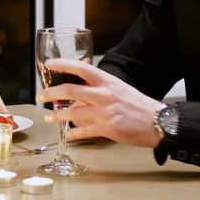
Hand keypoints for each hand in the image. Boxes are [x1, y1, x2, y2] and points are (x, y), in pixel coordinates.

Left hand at [36, 59, 164, 147]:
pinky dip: (73, 134)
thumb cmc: (139, 105)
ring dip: (58, 116)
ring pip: (73, 113)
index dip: (63, 65)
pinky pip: (84, 132)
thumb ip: (100, 88)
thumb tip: (80, 90)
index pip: (81, 68)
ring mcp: (104, 112)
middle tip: (42, 95)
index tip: (49, 65)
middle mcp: (104, 95)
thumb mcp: (120, 88)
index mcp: (108, 82)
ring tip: (50, 117)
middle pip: (70, 91)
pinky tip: (68, 134)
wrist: (158, 122)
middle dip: (51, 93)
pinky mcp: (107, 129)